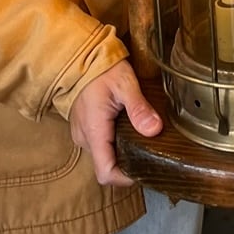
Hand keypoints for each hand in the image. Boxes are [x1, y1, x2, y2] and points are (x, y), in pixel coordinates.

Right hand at [69, 59, 161, 186]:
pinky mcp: (82, 125)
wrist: (79, 54)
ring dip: (120, 149)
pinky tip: (125, 124)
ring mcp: (81, 132)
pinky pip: (99, 141)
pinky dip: (112, 139)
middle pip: (106, 164)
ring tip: (138, 132)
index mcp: (94, 131)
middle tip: (148, 147)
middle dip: (127, 161)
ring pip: (103, 153)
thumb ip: (138, 108)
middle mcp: (84, 136)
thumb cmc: (101, 68)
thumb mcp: (125, 83)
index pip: (105, 173)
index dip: (125, 178)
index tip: (144, 168)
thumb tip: (154, 130)